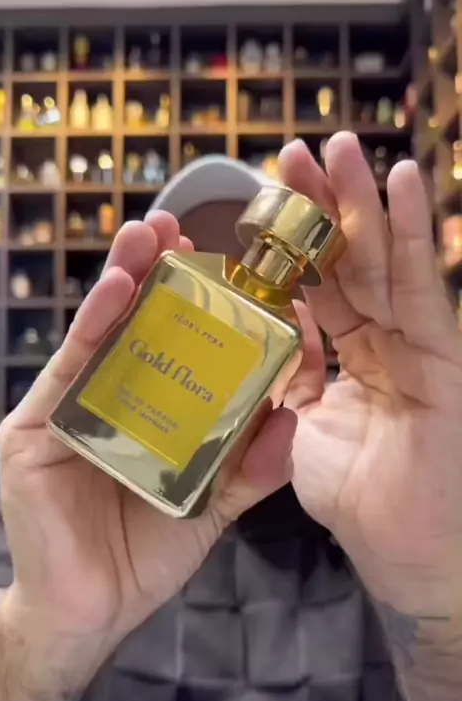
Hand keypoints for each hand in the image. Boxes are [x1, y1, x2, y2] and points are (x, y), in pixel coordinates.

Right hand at [0, 215, 294, 665]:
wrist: (91, 611)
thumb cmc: (145, 555)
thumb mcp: (211, 505)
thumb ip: (249, 468)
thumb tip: (291, 418)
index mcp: (151, 415)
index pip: (174, 349)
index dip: (197, 307)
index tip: (224, 267)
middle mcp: (110, 402)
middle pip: (135, 328)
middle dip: (155, 275)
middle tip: (180, 228)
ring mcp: (72, 411)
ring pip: (100, 334)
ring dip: (124, 279)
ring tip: (149, 234)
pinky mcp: (39, 428)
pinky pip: (70, 368)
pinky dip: (93, 326)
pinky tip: (118, 287)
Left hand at [279, 132, 461, 614]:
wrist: (407, 552)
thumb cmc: (358, 500)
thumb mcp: (300, 433)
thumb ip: (285, 387)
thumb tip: (265, 344)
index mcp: (347, 356)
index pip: (314, 290)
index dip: (287, 247)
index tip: (257, 201)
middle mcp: (382, 342)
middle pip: (347, 264)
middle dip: (321, 209)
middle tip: (295, 152)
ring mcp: (416, 345)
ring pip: (384, 263)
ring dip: (362, 203)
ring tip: (340, 148)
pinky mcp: (444, 356)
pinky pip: (423, 289)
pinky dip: (412, 236)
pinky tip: (400, 182)